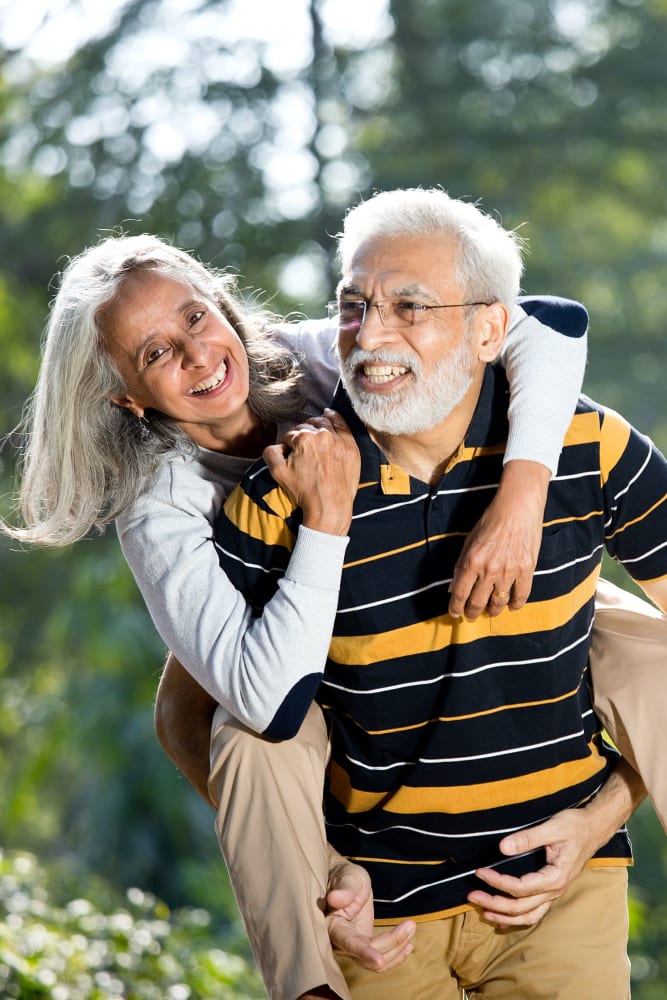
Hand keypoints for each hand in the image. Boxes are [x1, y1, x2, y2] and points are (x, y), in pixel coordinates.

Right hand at [263, 409, 359, 536]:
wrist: (330, 505)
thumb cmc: (305, 491)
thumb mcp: (278, 472)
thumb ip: (271, 452)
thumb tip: (278, 445)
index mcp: (303, 438)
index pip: (290, 435)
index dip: (287, 445)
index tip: (290, 455)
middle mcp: (322, 435)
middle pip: (306, 428)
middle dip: (301, 436)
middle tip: (301, 451)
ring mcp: (339, 439)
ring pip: (323, 423)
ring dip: (315, 426)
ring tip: (312, 432)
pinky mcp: (350, 446)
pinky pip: (342, 425)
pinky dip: (334, 418)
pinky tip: (329, 415)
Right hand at [326, 852, 415, 971]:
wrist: (345, 883)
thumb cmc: (345, 878)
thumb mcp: (347, 879)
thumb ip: (344, 890)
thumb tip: (334, 897)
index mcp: (333, 926)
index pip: (349, 943)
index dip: (364, 952)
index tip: (379, 961)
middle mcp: (341, 942)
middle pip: (369, 953)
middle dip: (392, 942)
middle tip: (410, 924)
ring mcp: (353, 947)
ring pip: (378, 958)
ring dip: (397, 947)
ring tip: (411, 927)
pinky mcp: (364, 946)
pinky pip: (381, 957)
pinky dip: (396, 954)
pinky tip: (408, 946)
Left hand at [448, 460, 549, 619]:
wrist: (518, 507)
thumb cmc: (491, 520)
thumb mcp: (469, 541)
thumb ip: (462, 564)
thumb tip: (454, 586)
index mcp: (471, 561)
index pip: (459, 594)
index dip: (455, 607)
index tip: (454, 613)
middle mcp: (489, 570)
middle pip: (477, 602)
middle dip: (471, 612)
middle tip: (471, 615)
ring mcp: (509, 571)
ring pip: (498, 603)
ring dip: (492, 610)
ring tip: (490, 611)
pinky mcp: (527, 570)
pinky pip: (521, 596)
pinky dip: (515, 605)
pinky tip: (511, 606)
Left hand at [467, 760, 644, 926]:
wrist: (594, 828)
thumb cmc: (575, 826)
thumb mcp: (552, 827)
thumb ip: (527, 838)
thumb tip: (502, 848)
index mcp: (555, 878)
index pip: (520, 888)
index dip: (497, 882)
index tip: (480, 871)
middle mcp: (555, 891)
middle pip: (521, 908)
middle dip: (494, 903)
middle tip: (471, 895)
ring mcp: (554, 893)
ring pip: (528, 916)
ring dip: (505, 916)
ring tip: (483, 911)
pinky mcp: (551, 890)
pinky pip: (533, 911)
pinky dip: (517, 917)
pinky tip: (502, 915)